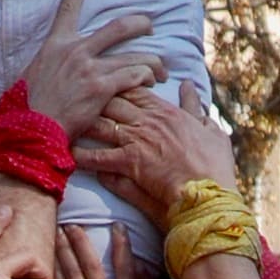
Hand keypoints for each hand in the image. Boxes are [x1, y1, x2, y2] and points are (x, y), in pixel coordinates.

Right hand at [21, 0, 168, 141]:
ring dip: (153, 63)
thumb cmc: (28, 108)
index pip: (69, 7)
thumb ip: (49, 64)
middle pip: (120, 27)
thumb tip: (52, 65)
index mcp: (55, 44)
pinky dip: (146, 77)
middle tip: (150, 28)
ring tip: (160, 72)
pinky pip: (135, 75)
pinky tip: (150, 83)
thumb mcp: (31, 75)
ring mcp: (90, 68)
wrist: (31, 130)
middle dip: (141, 24)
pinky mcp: (101, 88)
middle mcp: (75, 50)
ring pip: (135, 56)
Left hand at [84, 84, 234, 225]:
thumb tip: (187, 85)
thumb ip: (194, 105)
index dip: (115, 83)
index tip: (101, 83)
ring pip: (100, 125)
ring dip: (82, 123)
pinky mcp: (130, 164)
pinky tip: (69, 154)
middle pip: (111, 101)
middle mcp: (148, 122)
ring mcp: (137, 142)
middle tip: (74, 98)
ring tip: (65, 122)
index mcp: (166, 112)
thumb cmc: (214, 165)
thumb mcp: (210, 129)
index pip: (133, 88)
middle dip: (91, 98)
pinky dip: (82, 155)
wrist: (210, 195)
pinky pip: (98, 157)